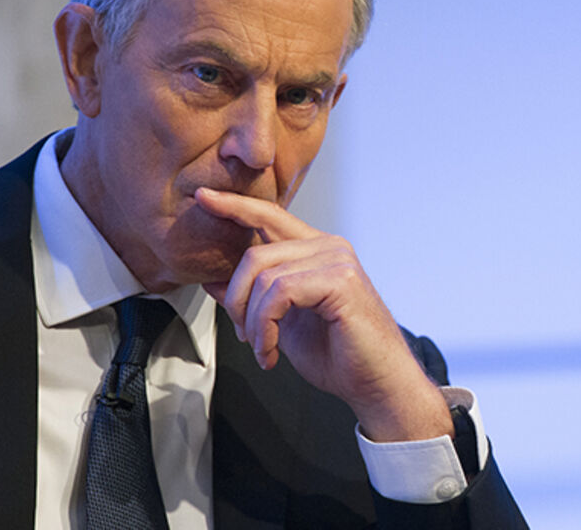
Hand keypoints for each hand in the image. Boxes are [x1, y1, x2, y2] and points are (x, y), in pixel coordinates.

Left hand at [194, 187, 451, 441]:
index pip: (270, 216)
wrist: (376, 383)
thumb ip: (254, 297)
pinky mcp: (339, 280)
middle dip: (236, 299)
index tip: (203, 198)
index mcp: (317, 250)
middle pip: (256, 254)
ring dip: (252, 321)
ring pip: (264, 276)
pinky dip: (265, 327)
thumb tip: (213, 281)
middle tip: (243, 335)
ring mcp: (337, 260)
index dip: (235, 206)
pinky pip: (279, 293)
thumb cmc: (339, 356)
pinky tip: (271, 352)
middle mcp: (329, 247)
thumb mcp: (283, 323)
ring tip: (262, 348)